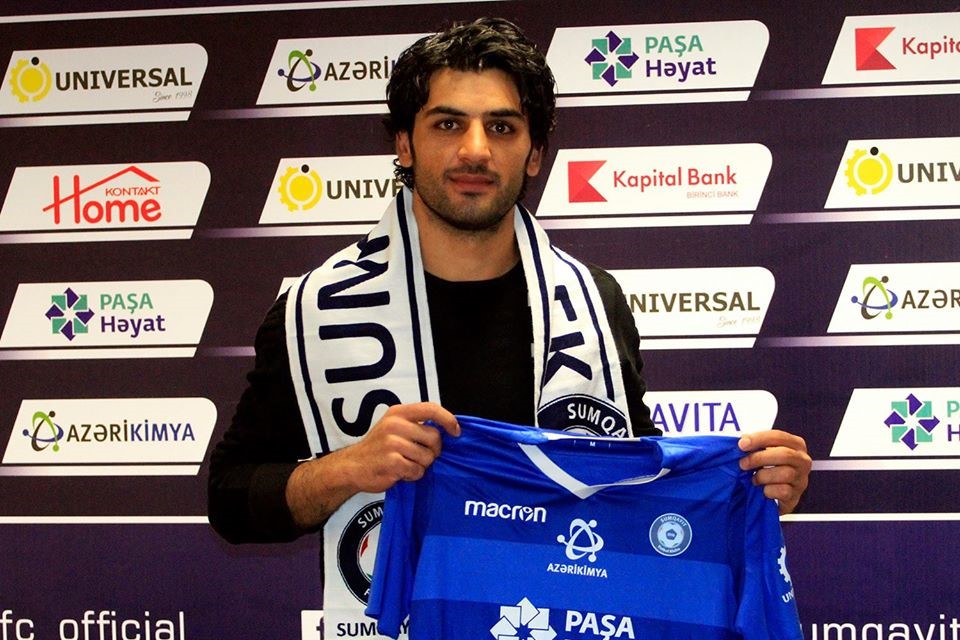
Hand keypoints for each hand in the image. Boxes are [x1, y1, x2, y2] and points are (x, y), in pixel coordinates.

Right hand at [341, 402, 459, 492]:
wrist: (352, 466)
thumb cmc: (378, 447)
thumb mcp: (393, 426)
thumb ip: (415, 424)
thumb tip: (447, 429)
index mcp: (398, 413)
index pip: (431, 409)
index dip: (448, 419)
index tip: (456, 432)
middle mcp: (395, 425)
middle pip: (434, 438)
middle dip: (433, 451)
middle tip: (421, 456)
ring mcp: (392, 443)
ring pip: (428, 457)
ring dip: (421, 465)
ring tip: (406, 464)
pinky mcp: (392, 462)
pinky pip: (418, 470)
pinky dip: (413, 475)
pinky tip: (401, 472)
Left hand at [738, 429, 810, 514]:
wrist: (776, 494)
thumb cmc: (769, 468)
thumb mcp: (764, 452)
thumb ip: (755, 445)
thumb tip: (743, 441)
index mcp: (796, 444)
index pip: (779, 436)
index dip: (759, 439)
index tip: (742, 445)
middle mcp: (802, 460)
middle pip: (785, 454)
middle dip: (759, 458)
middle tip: (743, 463)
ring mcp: (802, 479)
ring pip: (785, 474)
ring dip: (763, 476)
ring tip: (754, 479)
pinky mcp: (796, 496)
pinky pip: (784, 491)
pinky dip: (769, 491)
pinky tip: (763, 490)